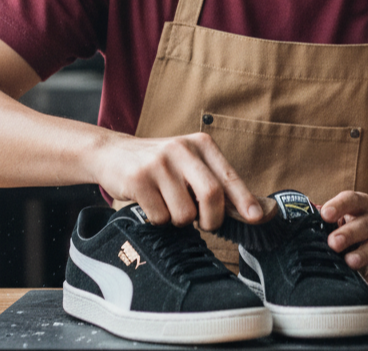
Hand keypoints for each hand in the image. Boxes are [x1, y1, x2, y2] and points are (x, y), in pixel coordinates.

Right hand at [96, 132, 262, 230]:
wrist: (112, 153)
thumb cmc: (158, 165)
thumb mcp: (188, 162)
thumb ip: (213, 180)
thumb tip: (247, 211)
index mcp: (200, 144)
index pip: (228, 177)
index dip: (244, 200)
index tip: (256, 217)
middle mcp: (181, 149)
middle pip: (211, 194)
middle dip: (212, 219)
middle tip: (205, 224)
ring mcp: (158, 163)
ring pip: (184, 213)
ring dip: (179, 220)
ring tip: (169, 205)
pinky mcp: (138, 179)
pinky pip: (160, 217)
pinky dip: (159, 220)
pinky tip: (150, 203)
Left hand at [320, 191, 367, 292]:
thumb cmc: (366, 228)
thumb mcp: (355, 215)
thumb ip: (332, 217)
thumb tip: (303, 220)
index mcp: (364, 206)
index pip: (352, 200)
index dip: (338, 205)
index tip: (325, 214)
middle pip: (363, 226)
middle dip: (348, 234)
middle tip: (332, 242)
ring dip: (361, 255)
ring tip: (349, 261)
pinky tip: (364, 288)